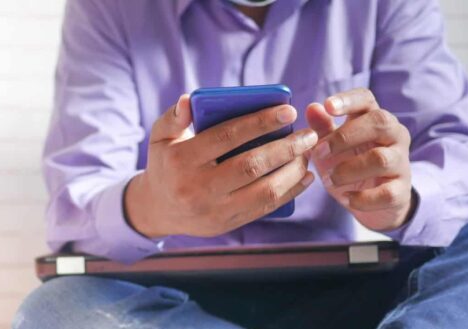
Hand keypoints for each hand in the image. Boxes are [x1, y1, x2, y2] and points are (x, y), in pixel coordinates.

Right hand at [125, 94, 317, 237]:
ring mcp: (213, 210)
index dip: (260, 122)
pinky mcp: (226, 224)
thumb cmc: (166, 163)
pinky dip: (289, 192)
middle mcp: (197, 188)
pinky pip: (264, 209)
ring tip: (308, 154)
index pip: (226, 137)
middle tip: (308, 134)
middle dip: (286, 148)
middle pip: (251, 165)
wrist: (158, 209)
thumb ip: (174, 116)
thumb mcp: (160, 137)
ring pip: (263, 191)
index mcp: (181, 160)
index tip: (288, 111)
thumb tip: (190, 99)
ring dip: (293, 171)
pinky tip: (304, 177)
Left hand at [305, 88, 414, 231]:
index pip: (366, 99)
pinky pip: (387, 193)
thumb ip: (322, 128)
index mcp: (374, 119)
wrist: (371, 202)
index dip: (349, 100)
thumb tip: (312, 108)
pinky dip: (362, 198)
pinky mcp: (401, 191)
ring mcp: (401, 163)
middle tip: (319, 152)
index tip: (328, 105)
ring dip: (348, 170)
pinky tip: (347, 198)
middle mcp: (394, 136)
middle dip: (345, 136)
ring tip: (329, 179)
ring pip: (381, 159)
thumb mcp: (330, 147)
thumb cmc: (348, 165)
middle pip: (380, 122)